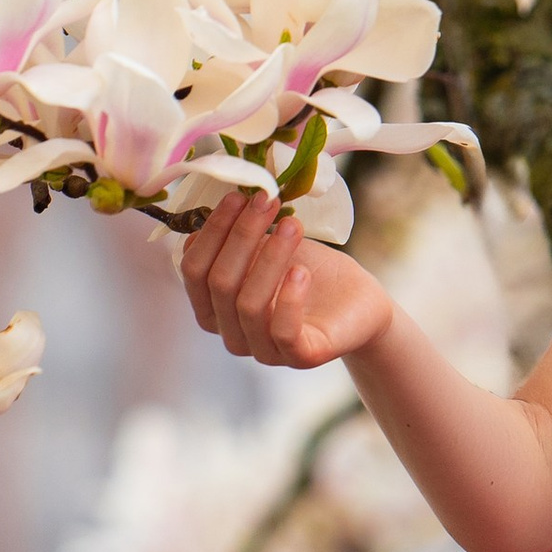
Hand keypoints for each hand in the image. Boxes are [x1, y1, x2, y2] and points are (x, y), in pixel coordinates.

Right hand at [179, 188, 393, 370]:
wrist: (357, 301)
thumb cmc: (308, 271)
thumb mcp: (269, 248)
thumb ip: (240, 238)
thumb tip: (214, 209)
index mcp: (215, 308)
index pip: (194, 271)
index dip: (212, 231)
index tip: (238, 195)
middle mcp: (232, 333)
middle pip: (219, 284)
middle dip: (242, 235)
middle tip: (267, 200)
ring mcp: (263, 350)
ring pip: (248, 304)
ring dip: (270, 257)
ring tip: (292, 225)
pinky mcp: (300, 356)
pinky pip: (283, 331)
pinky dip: (289, 298)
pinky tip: (302, 271)